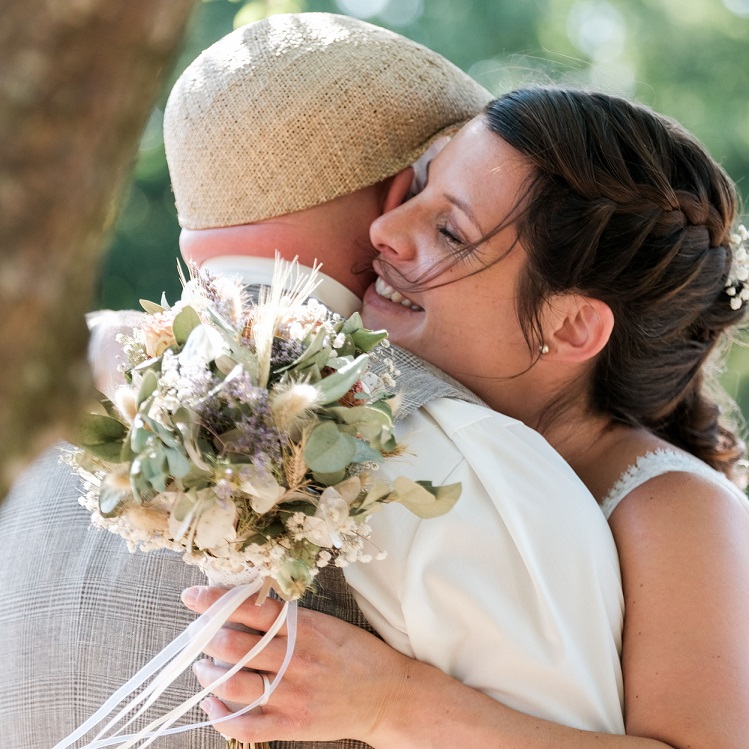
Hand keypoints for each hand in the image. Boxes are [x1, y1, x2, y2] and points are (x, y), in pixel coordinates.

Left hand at [182, 585, 410, 744]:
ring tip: (203, 669)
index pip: (250, 608)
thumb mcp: (326, 625)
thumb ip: (289, 619)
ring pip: (231, 684)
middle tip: (196, 636)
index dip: (216, 601)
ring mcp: (291, 694)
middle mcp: (294, 659)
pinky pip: (243, 725)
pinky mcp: (291, 724)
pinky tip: (212, 706)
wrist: (387, 694)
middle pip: (232, 646)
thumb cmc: (356, 655)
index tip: (192, 597)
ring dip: (207, 675)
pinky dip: (219, 717)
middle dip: (204, 639)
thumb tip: (247, 607)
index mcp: (304, 629)